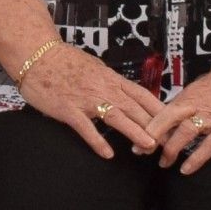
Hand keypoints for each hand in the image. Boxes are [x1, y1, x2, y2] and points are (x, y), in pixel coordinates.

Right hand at [8, 41, 165, 159]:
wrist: (37, 55)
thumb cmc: (64, 61)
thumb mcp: (94, 67)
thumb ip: (109, 81)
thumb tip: (124, 92)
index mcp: (111, 78)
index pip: (142, 95)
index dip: (159, 109)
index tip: (173, 122)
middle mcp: (103, 88)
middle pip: (134, 108)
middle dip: (153, 126)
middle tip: (167, 142)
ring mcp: (86, 99)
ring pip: (116, 116)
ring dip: (134, 132)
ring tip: (148, 147)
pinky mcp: (68, 109)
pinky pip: (85, 127)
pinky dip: (97, 140)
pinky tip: (107, 154)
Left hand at [149, 55, 210, 172]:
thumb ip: (197, 98)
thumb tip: (183, 109)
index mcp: (193, 92)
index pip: (164, 109)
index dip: (150, 124)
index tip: (138, 135)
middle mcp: (199, 103)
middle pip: (167, 120)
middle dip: (152, 137)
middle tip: (140, 151)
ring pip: (184, 134)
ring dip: (170, 150)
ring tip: (163, 163)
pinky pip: (208, 146)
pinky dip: (195, 159)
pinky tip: (186, 169)